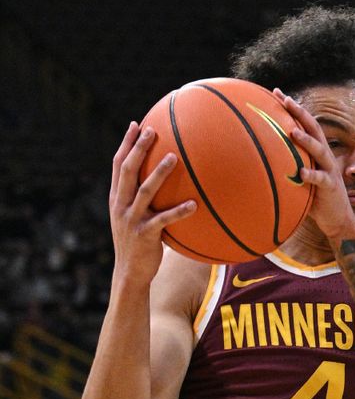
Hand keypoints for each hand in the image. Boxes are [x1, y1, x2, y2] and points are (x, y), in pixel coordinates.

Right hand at [108, 122, 196, 287]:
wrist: (129, 274)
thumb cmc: (139, 241)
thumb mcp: (136, 216)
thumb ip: (145, 198)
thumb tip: (169, 178)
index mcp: (117, 198)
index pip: (118, 165)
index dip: (126, 144)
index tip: (135, 124)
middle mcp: (120, 205)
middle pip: (127, 171)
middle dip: (138, 149)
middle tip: (153, 130)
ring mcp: (131, 220)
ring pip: (144, 191)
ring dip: (159, 173)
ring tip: (173, 157)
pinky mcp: (145, 235)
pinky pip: (164, 221)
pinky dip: (178, 212)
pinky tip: (194, 204)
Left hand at [274, 90, 354, 241]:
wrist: (337, 219)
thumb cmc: (315, 197)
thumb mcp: (302, 177)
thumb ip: (289, 164)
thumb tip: (261, 154)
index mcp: (318, 152)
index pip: (306, 124)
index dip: (293, 108)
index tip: (276, 93)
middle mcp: (325, 156)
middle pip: (314, 129)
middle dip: (300, 113)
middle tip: (285, 99)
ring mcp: (329, 170)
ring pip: (319, 150)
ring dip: (306, 140)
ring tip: (292, 132)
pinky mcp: (330, 187)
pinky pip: (321, 179)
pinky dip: (312, 175)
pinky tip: (302, 173)